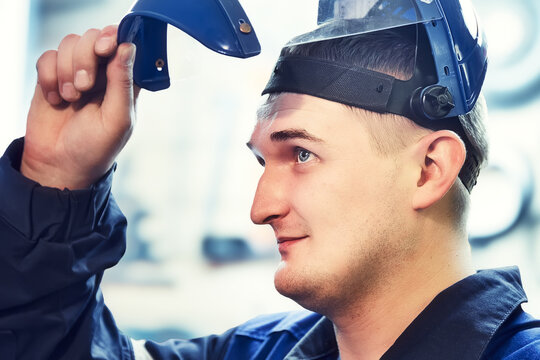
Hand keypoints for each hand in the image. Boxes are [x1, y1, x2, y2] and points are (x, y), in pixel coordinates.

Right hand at [21, 25, 138, 189]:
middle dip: (86, 59)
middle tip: (83, 87)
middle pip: (94, 38)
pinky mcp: (52, 77)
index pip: (123, 44)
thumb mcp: (117, 119)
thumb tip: (128, 47)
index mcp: (124, 82)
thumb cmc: (95, 148)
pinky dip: (49, 76)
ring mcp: (77, 73)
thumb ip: (123, 83)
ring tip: (71, 99)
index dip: (113, 39)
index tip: (105, 49)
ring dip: (67, 70)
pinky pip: (48, 57)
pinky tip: (55, 99)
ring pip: (70, 43)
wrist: (59, 164)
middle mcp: (103, 73)